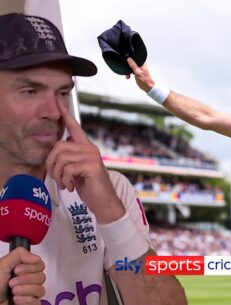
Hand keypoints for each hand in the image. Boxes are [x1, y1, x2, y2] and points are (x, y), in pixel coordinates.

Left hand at [0, 248, 44, 304]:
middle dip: (26, 279)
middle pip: (42, 277)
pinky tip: (16, 300)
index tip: (17, 270)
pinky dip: (26, 301)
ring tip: (13, 292)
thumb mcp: (2, 265)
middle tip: (12, 283)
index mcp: (21, 270)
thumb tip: (37, 257)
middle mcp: (26, 281)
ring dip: (26, 290)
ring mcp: (28, 294)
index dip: (31, 267)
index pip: (40, 265)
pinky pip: (37, 302)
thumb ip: (19, 254)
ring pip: (41, 290)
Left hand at [45, 101, 124, 223]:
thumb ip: (71, 157)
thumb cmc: (89, 186)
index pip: (74, 127)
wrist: (103, 201)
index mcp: (86, 147)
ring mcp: (92, 156)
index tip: (59, 102)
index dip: (65, 115)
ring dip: (58, 175)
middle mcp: (90, 148)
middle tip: (56, 177)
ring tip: (65, 184)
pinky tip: (71, 186)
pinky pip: (68, 168)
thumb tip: (59, 147)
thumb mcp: (77, 170)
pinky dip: (65, 180)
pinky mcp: (92, 166)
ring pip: (61, 158)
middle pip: (59, 146)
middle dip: (51, 163)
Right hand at [126, 58, 154, 92]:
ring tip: (128, 75)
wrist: (147, 87)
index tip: (126, 63)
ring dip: (128, 71)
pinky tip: (129, 76)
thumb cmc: (145, 80)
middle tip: (127, 71)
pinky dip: (129, 73)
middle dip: (128, 66)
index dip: (130, 59)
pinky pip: (132, 70)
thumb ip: (133, 65)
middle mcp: (141, 65)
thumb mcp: (138, 72)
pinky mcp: (137, 72)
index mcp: (142, 63)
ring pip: (131, 67)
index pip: (135, 58)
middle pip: (132, 62)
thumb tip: (129, 59)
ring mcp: (139, 68)